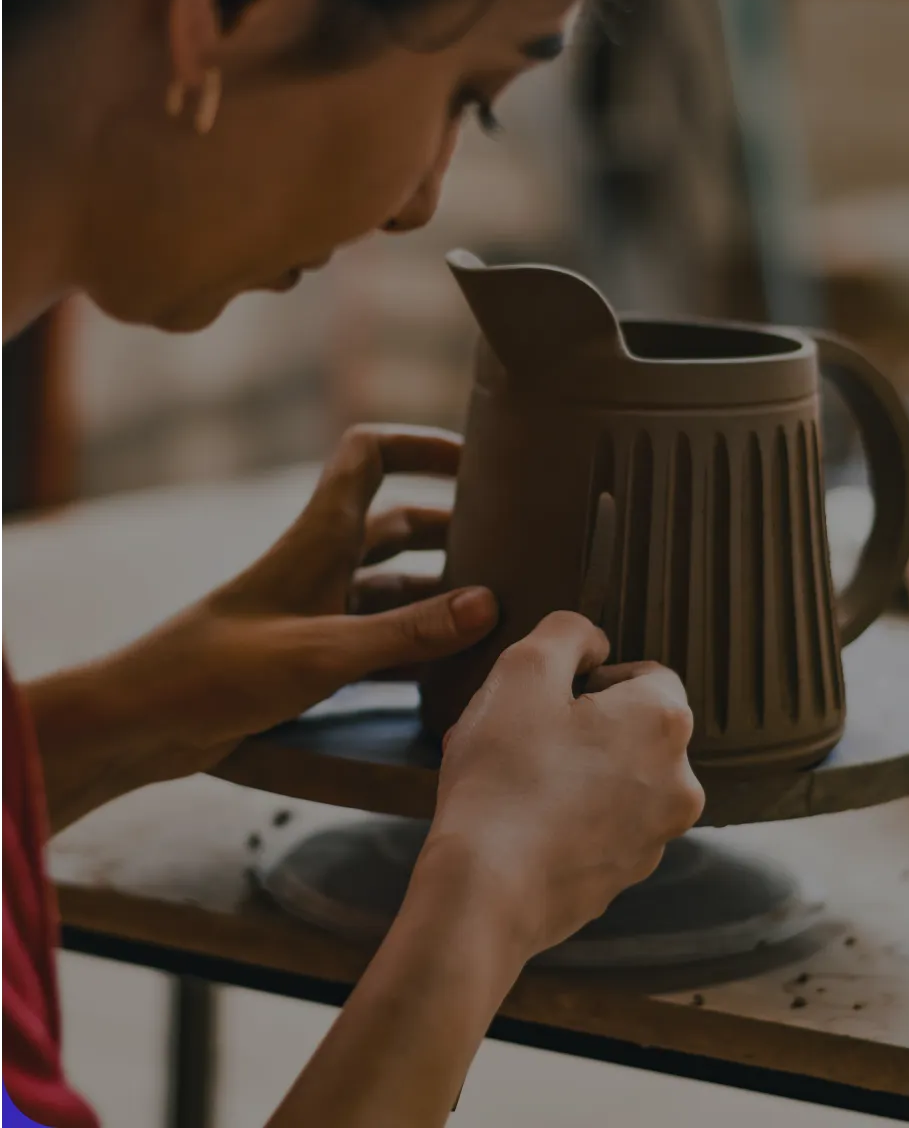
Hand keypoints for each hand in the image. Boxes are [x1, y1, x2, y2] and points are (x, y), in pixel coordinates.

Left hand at [24, 426, 499, 823]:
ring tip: (497, 617)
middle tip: (512, 554)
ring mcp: (315, 610)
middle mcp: (320, 564)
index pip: (369, 454)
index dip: (421, 444)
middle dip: (454, 532)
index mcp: (317, 539)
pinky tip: (450, 672)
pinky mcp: (309, 656)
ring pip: (394, 587)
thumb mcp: (322, 653)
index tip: (476, 462)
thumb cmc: (214, 673)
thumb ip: (408, 632)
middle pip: (398, 524)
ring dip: (441, 597)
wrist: (136, 724)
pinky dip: (416, 647)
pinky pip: (379, 638)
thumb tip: (488, 603)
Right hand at [420, 612, 706, 960]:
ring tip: (518, 786)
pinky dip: (574, 821)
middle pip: (634, 730)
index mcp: (667, 721)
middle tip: (525, 742)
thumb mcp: (522, 671)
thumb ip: (566, 633)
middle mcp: (681, 779)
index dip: (592, 679)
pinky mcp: (629, 875)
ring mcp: (659, 834)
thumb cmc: (503, 779)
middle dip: (584, 728)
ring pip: (619, 781)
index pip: (647, 675)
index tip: (547, 701)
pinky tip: (524, 827)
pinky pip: (605, 829)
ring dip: (578, 774)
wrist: (484, 896)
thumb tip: (593, 641)